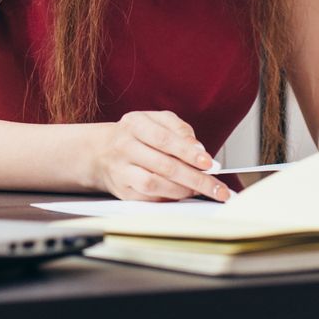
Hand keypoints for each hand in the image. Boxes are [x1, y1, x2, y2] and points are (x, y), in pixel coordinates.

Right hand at [90, 111, 230, 201]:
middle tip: (216, 187)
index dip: (188, 152)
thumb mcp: (157, 120)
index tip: (209, 162)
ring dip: (182, 190)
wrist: (102, 151)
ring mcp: (121, 170)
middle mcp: (125, 146)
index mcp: (135, 123)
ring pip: (154, 184)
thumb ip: (180, 130)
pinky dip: (169, 197)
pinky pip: (148, 198)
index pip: (164, 139)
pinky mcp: (122, 191)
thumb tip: (200, 150)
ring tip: (202, 190)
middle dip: (194, 178)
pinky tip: (183, 194)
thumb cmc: (137, 134)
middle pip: (163, 165)